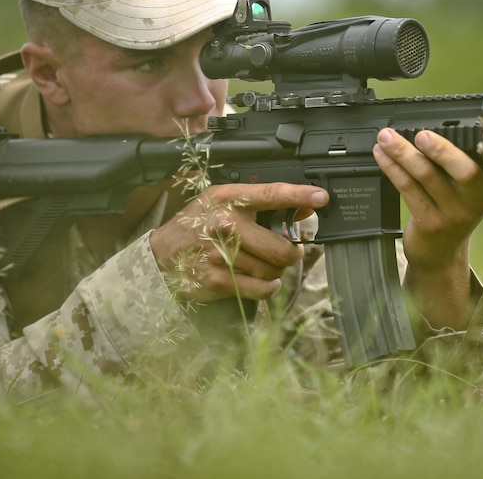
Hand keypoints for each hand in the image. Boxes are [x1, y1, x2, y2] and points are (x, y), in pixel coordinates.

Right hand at [149, 182, 327, 301]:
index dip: (299, 195)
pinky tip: (262, 281)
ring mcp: (220, 254)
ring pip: (271, 270)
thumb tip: (304, 210)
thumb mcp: (224, 203)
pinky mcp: (217, 280)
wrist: (161, 254)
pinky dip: (268, 288)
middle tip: (288, 252)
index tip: (321, 197)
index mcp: (229, 199)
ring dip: (274, 271)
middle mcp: (225, 224)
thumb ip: (263, 205)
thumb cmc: (197, 225)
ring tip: (263, 264)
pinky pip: (260, 289)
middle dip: (291, 253)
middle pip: (280, 248)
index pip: (271, 194)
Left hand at [372, 128, 482, 327]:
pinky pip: (409, 191)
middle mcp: (477, 201)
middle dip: (441, 149)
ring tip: (387, 138)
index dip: (471, 142)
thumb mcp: (466, 191)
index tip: (455, 123)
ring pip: (429, 177)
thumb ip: (458, 164)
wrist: (440, 255)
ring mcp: (455, 215)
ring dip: (404, 153)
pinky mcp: (431, 224)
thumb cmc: (451, 213)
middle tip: (421, 134)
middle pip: (464, 170)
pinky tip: (382, 157)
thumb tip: (433, 125)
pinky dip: (393, 170)